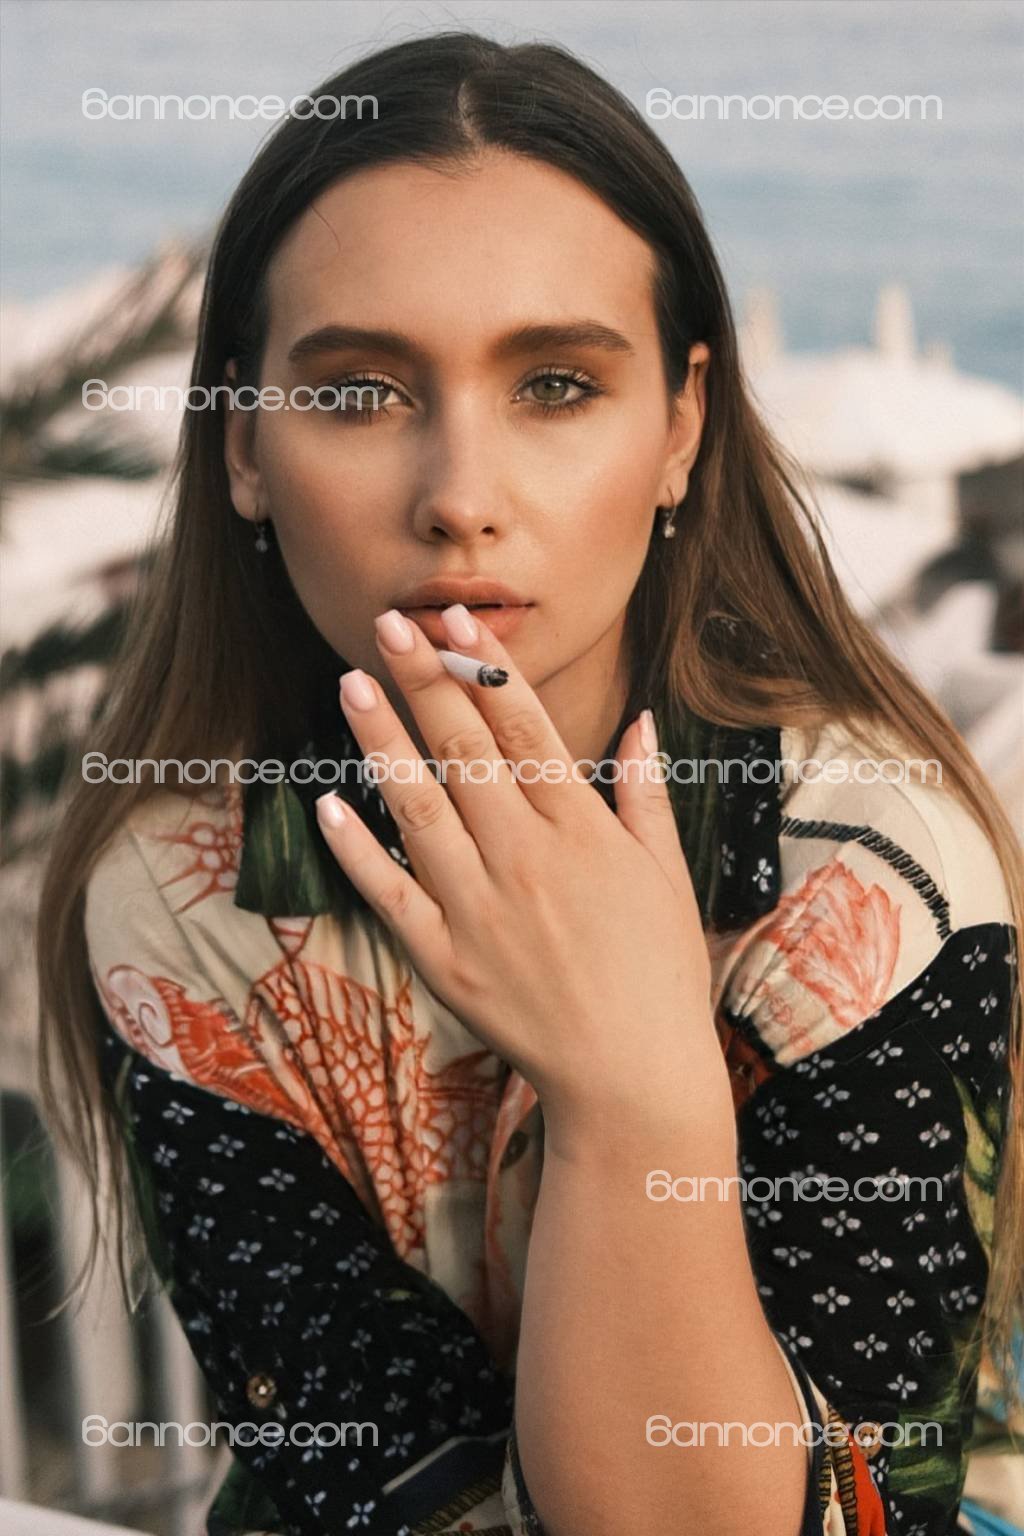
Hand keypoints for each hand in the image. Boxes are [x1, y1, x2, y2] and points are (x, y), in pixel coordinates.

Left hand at [315, 605, 724, 1140]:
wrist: (633, 1079)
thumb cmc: (660, 974)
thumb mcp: (669, 876)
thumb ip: (646, 794)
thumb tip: (640, 721)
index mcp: (582, 831)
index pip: (524, 728)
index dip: (485, 667)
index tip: (456, 618)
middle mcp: (525, 858)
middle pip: (464, 751)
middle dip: (424, 679)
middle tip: (389, 622)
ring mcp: (477, 908)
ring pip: (418, 808)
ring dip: (382, 742)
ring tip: (351, 684)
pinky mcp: (444, 958)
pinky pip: (388, 894)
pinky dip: (355, 849)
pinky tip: (326, 803)